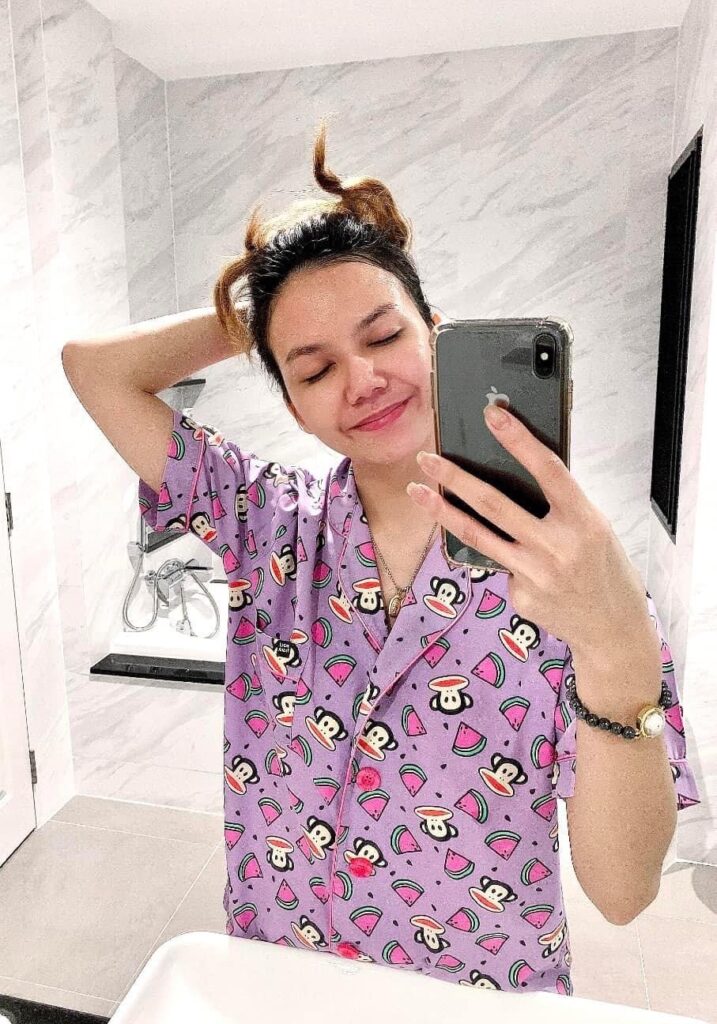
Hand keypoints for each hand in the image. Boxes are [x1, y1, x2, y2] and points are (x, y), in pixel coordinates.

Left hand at [408, 404, 651, 656]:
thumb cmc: (603, 568)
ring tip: (417, 491)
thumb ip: (560, 506)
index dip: (519, 440)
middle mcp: (558, 546)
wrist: (612, 628)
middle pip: (494, 503)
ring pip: (478, 534)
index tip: (493, 414)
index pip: (548, 470)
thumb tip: (514, 474)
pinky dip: (500, 557)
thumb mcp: (595, 529)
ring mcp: (535, 574)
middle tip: (426, 457)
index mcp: (584, 520)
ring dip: (442, 511)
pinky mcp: (520, 595)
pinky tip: (520, 567)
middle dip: (455, 477)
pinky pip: (498, 564)